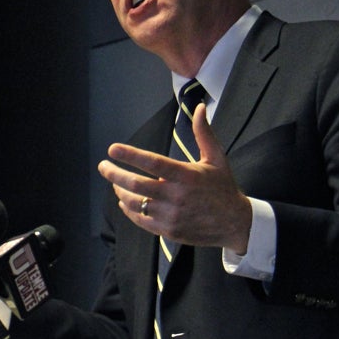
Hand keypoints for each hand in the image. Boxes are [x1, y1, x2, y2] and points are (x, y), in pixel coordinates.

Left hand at [97, 103, 251, 252]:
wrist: (235, 223)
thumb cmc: (223, 187)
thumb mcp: (216, 158)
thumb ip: (203, 133)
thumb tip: (199, 107)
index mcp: (186, 176)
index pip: (153, 163)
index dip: (130, 155)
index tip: (112, 149)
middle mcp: (176, 196)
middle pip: (136, 185)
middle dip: (115, 174)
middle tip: (103, 166)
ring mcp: (171, 216)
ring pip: (135, 203)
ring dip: (120, 191)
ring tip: (115, 182)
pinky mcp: (168, 231)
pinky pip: (141, 220)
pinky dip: (129, 210)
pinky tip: (124, 201)